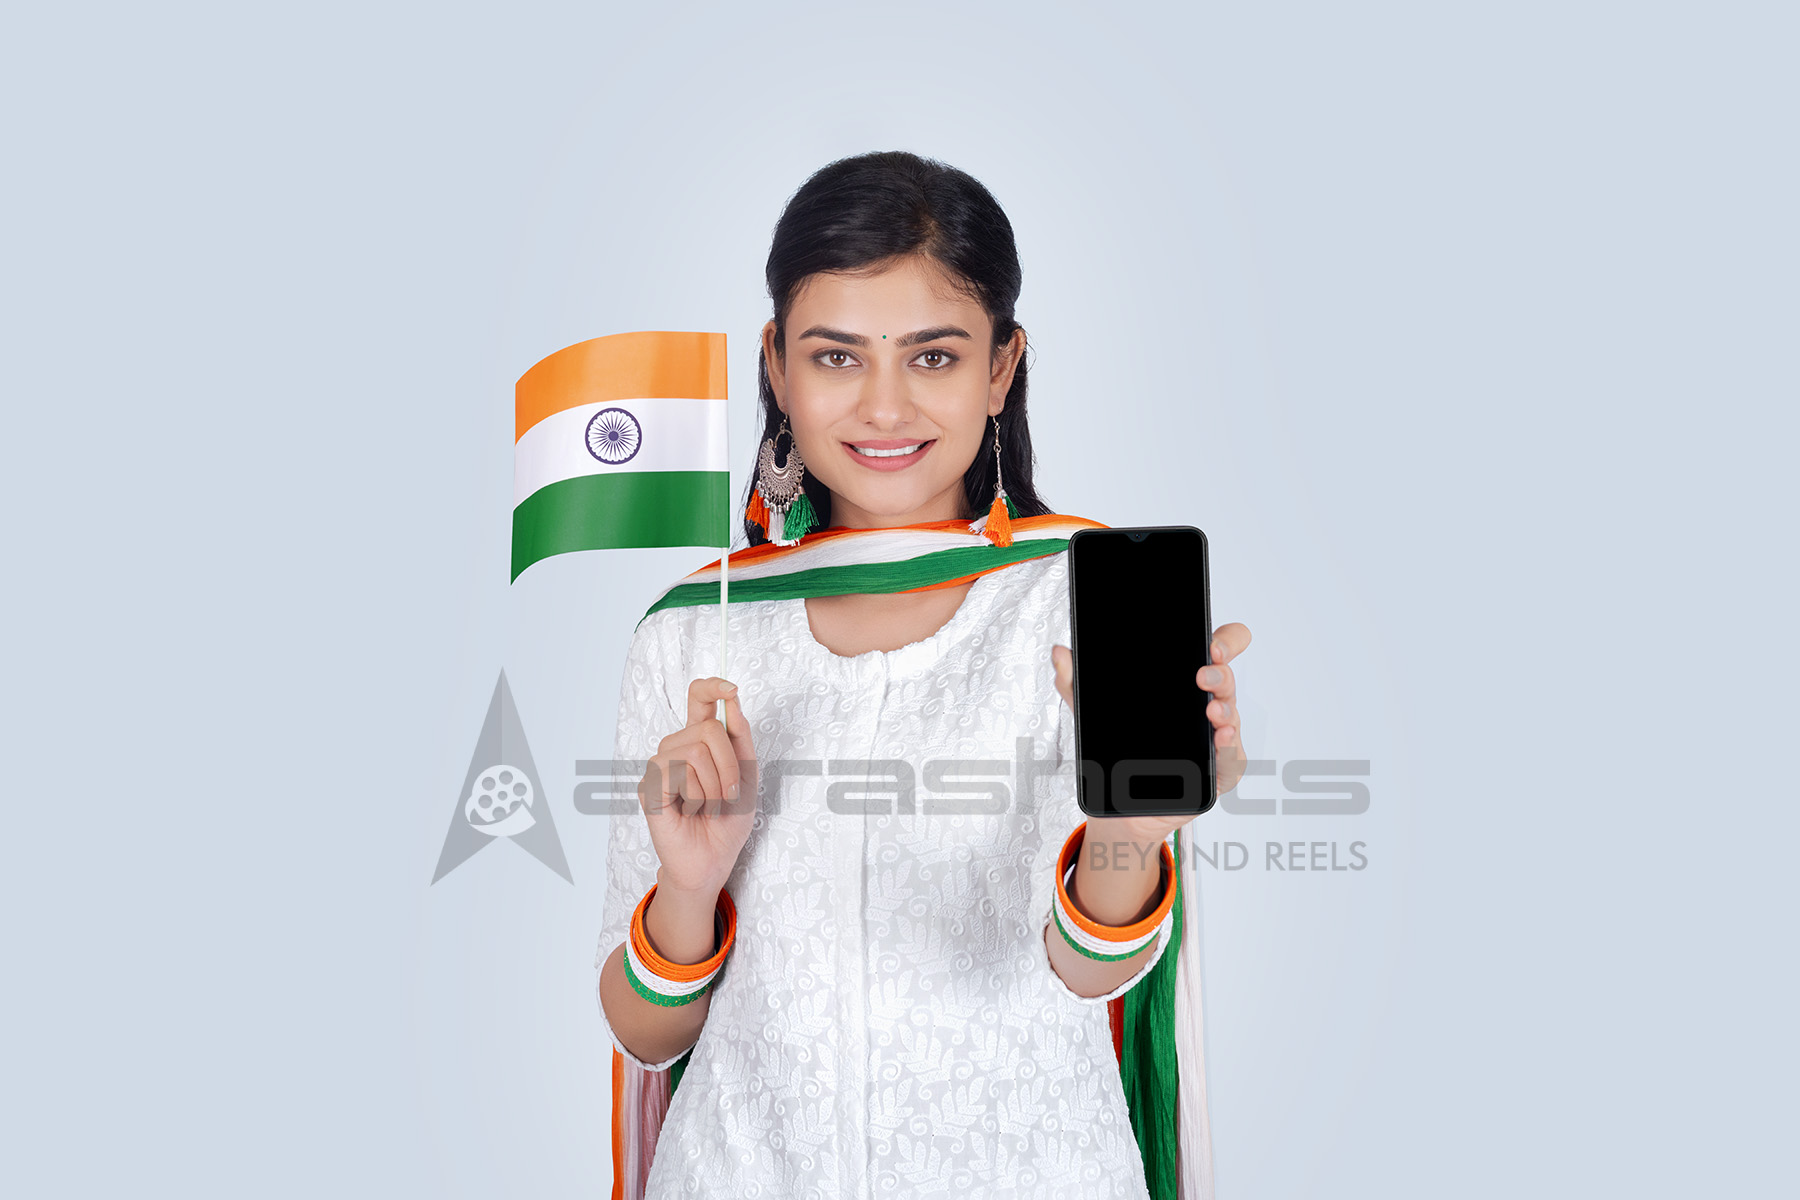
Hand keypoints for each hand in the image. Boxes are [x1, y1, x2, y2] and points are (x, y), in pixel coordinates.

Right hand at [639, 677, 758, 896]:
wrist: (713, 860)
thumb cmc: (728, 821)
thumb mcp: (747, 775)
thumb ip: (740, 737)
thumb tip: (733, 700)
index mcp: (699, 741)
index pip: (698, 698)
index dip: (712, 686)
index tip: (731, 688)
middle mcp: (676, 747)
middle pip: (709, 728)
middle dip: (730, 765)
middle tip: (729, 795)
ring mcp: (659, 766)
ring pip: (696, 751)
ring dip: (716, 786)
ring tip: (709, 806)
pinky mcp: (648, 786)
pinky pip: (680, 774)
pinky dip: (697, 797)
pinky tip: (691, 811)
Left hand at [1051, 622, 1252, 844]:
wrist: (1122, 805)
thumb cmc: (1120, 750)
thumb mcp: (1094, 713)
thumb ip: (1075, 681)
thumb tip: (1059, 652)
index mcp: (1183, 684)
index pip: (1216, 652)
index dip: (1224, 641)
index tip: (1211, 643)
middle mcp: (1203, 706)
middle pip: (1224, 681)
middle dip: (1220, 674)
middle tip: (1203, 674)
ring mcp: (1213, 738)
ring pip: (1230, 717)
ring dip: (1225, 711)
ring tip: (1211, 710)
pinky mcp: (1216, 771)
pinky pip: (1231, 759)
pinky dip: (1229, 749)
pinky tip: (1219, 740)